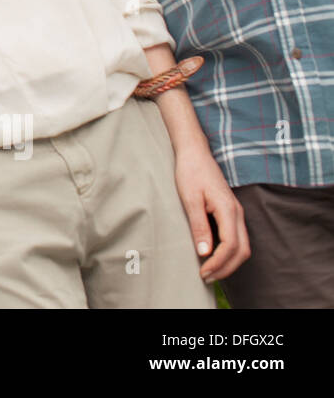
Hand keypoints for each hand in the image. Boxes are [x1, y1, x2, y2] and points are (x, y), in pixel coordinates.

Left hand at [174, 140, 249, 281]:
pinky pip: (237, 237)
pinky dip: (229, 252)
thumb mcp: (190, 199)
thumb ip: (198, 226)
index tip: (203, 272)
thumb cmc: (190, 172)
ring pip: (242, 245)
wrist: (195, 153)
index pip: (231, 245)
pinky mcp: (231, 212)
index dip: (218, 263)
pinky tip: (213, 256)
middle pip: (242, 250)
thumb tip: (204, 252)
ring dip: (229, 262)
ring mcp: (236, 212)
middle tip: (206, 277)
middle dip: (226, 268)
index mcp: (228, 210)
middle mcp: (237, 213)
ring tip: (209, 271)